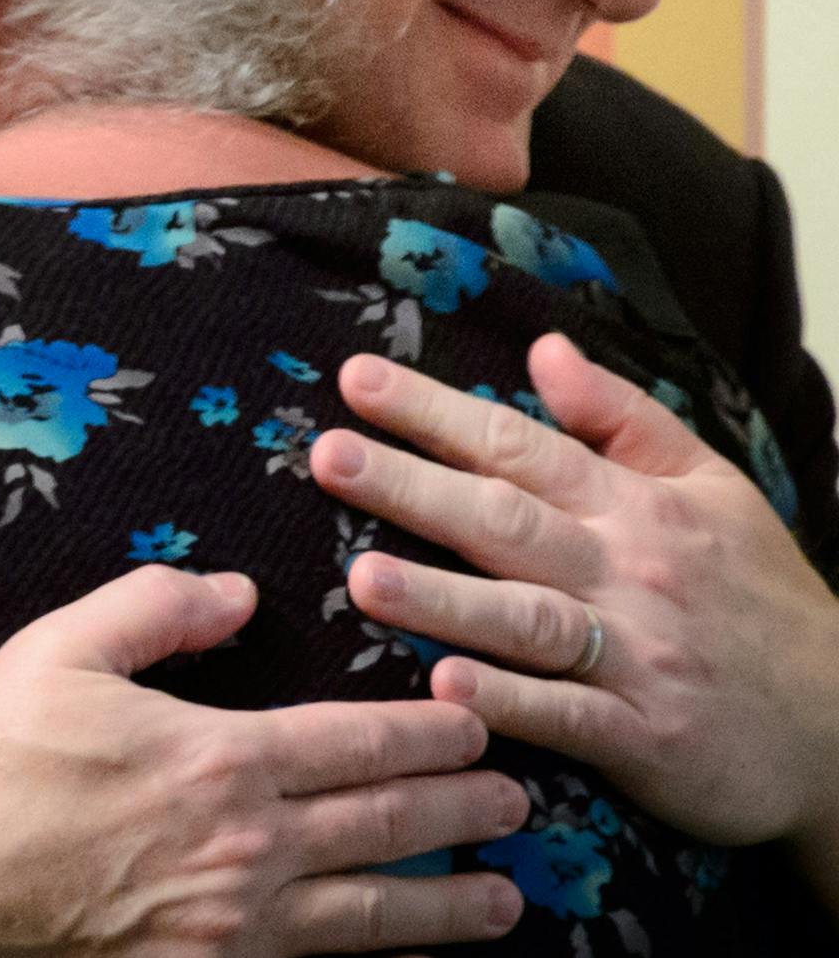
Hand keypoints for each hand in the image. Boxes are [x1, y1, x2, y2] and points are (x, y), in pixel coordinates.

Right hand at [0, 564, 526, 956]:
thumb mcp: (65, 646)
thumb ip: (160, 603)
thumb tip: (240, 590)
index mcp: (221, 759)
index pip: (354, 741)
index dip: (428, 733)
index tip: (480, 723)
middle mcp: (245, 850)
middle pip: (381, 827)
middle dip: (460, 813)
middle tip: (522, 805)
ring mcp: (229, 929)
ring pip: (366, 918)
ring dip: (442, 906)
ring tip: (505, 902)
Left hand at [311, 336, 838, 872]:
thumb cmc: (759, 592)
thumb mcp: (709, 481)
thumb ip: (620, 415)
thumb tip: (542, 348)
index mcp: (632, 502)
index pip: (517, 445)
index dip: (434, 413)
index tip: (357, 380)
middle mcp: (625, 569)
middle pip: (504, 520)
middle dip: (411, 487)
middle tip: (328, 455)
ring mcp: (635, 655)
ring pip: (527, 618)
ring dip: (443, 598)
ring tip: (361, 577)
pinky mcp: (644, 738)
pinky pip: (567, 717)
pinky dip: (509, 701)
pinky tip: (444, 686)